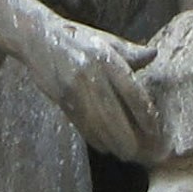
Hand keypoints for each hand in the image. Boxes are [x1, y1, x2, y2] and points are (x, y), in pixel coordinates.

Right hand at [28, 14, 156, 162]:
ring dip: (112, 142)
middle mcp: (91, 74)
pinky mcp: (61, 98)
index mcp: (107, 58)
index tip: (154, 131)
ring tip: (124, 153)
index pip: (132, 92)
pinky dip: (94, 138)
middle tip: (139, 152)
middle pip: (113, 114)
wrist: (37, 37)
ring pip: (96, 123)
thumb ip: (130, 51)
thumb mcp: (105, 40)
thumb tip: (153, 54)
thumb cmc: (76, 38)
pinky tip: (104, 146)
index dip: (145, 114)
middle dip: (127, 137)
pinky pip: (81, 123)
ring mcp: (74, 88)